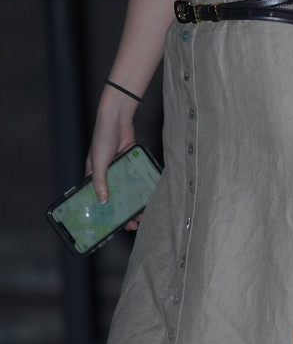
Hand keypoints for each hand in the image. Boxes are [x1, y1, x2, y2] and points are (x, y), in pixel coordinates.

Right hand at [87, 90, 139, 228]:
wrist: (117, 118)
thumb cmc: (102, 137)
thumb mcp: (98, 162)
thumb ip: (100, 181)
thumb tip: (103, 201)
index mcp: (93, 176)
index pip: (98, 199)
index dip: (105, 212)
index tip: (112, 225)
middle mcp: (107, 175)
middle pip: (116, 197)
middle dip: (124, 211)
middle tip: (133, 223)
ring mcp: (120, 170)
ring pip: (129, 190)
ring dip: (135, 201)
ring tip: (143, 212)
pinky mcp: (131, 163)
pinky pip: (137, 178)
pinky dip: (142, 187)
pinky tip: (148, 196)